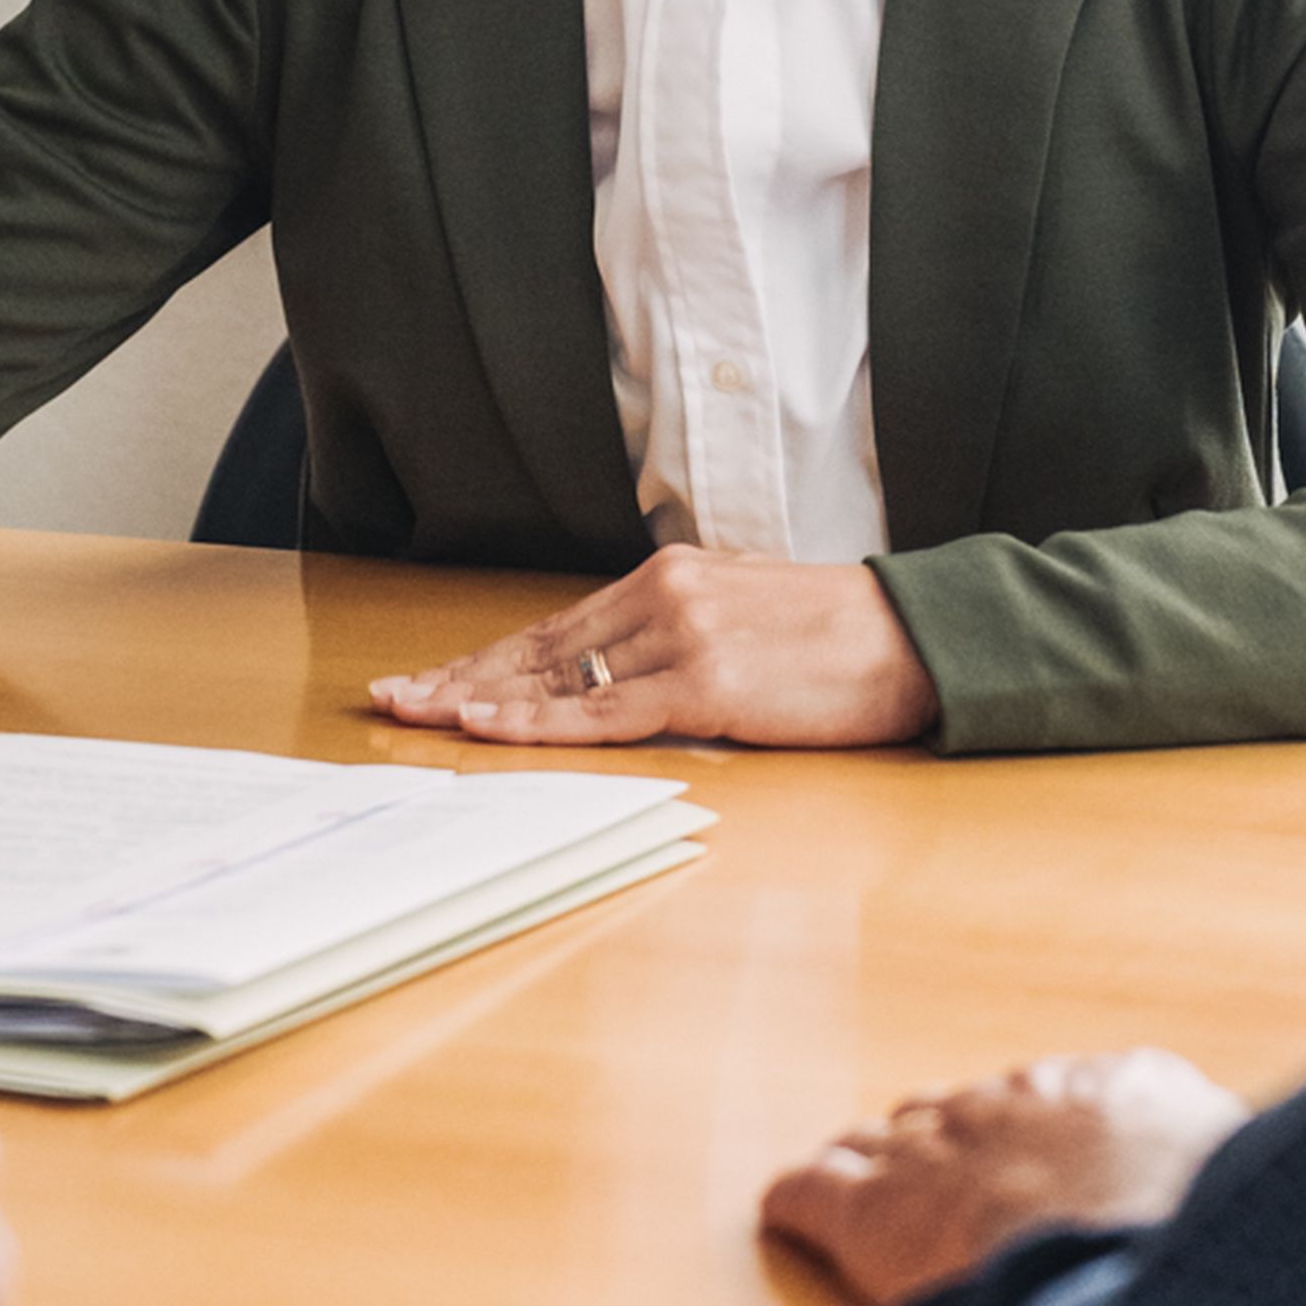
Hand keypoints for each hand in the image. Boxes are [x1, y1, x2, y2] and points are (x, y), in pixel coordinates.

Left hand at [368, 546, 935, 748]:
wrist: (912, 639)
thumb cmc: (836, 642)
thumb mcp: (742, 616)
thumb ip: (676, 635)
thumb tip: (619, 675)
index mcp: (668, 578)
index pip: (555, 629)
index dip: (486, 661)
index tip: (430, 682)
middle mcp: (662, 597)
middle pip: (538, 650)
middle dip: (460, 679)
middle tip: (392, 700)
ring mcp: (682, 639)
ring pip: (558, 679)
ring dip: (479, 703)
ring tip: (416, 716)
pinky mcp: (708, 686)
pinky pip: (603, 713)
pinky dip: (537, 723)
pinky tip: (487, 726)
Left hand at [759, 1046, 1247, 1305]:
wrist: (1131, 1264)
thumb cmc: (1210, 1239)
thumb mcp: (1258, 1197)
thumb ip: (1243, 1195)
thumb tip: (1289, 1220)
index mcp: (1120, 1094)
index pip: (1063, 1104)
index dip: (1041, 1146)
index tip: (1041, 1174)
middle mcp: (1018, 1104)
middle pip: (966, 1113)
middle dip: (950, 1148)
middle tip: (944, 1188)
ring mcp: (938, 1150)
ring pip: (884, 1142)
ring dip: (877, 1169)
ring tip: (862, 1185)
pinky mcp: (868, 1212)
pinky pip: (812, 1190)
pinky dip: (799, 1202)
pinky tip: (787, 1213)